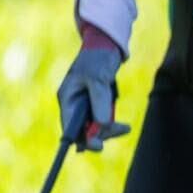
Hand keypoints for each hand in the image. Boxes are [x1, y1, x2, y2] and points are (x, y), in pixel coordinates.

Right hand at [58, 27, 129, 151]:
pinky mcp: (96, 104)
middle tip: (119, 131)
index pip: (69, 125)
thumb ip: (100, 101)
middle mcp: (73, 104)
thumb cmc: (98, 59)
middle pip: (82, 129)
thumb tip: (101, 125)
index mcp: (67, 98)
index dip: (81, 138)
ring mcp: (85, 104)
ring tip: (125, 127)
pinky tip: (124, 127)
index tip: (96, 146)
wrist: (108, 46)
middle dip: (99, 134)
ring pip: (94, 127)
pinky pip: (102, 120)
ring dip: (109, 129)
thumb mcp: (98, 79)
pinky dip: (112, 124)